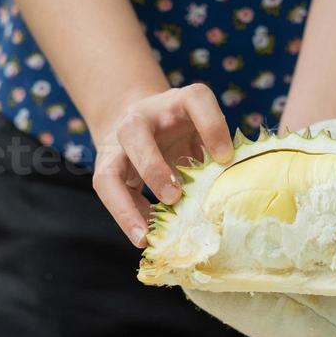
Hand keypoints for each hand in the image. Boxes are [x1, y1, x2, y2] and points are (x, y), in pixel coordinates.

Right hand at [92, 83, 233, 245]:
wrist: (145, 118)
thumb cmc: (185, 130)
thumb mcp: (204, 131)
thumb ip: (214, 151)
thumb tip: (229, 191)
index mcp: (177, 101)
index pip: (195, 100)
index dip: (212, 126)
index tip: (225, 157)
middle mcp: (141, 117)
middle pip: (134, 132)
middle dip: (152, 167)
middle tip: (173, 197)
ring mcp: (118, 145)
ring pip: (109, 173)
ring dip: (126, 207)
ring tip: (144, 235)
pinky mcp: (107, 168)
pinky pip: (109, 196)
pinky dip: (127, 217)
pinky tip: (144, 236)